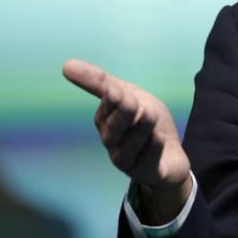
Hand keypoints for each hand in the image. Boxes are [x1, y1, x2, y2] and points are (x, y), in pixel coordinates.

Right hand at [62, 58, 191, 222]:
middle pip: (113, 132)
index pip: (104, 113)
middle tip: (130, 100)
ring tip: (150, 114)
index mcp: (107, 124)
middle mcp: (114, 144)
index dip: (110, 103)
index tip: (115, 90)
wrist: (171, 154)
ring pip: (130, 148)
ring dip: (140, 130)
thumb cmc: (146, 123)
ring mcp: (130, 161)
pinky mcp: (148, 172)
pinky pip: (148, 164)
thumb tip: (66, 65)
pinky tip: (158, 138)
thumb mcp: (129, 96)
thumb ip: (101, 82)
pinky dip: (152, 150)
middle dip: (121, 116)